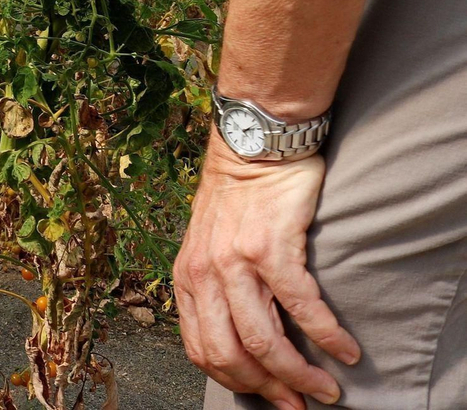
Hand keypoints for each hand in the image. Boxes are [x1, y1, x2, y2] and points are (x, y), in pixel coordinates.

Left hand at [175, 138, 358, 409]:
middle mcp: (204, 272)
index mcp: (187, 278)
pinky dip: (327, 335)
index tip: (271, 396)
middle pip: (231, 353)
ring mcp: (235, 260)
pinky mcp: (270, 247)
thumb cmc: (237, 199)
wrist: (253, 148)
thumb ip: (218, 289)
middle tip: (301, 401)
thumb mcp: (209, 246)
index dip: (237, 381)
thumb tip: (248, 344)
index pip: (202, 348)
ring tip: (328, 385)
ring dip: (300, 374)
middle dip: (269, 387)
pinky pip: (300, 306)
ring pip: (264, 339)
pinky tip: (345, 349)